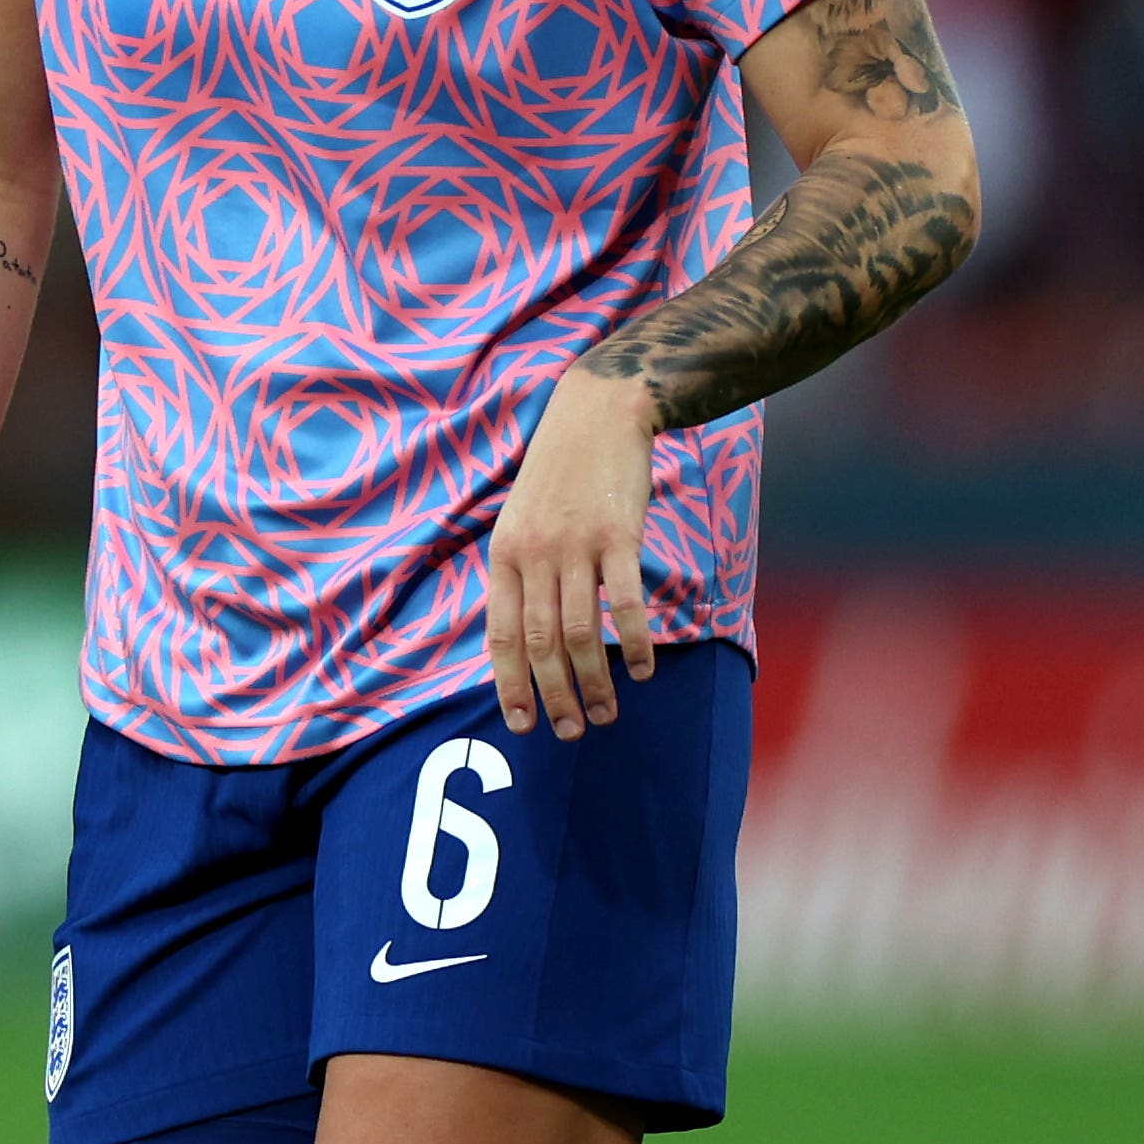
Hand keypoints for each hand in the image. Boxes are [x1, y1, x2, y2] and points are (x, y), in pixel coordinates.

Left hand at [488, 368, 657, 740]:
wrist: (597, 411)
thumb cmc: (560, 472)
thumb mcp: (519, 518)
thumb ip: (519, 573)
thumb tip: (521, 639)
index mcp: (504, 555)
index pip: (500, 637)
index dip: (511, 686)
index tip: (523, 725)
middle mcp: (535, 554)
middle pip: (541, 643)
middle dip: (554, 697)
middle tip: (572, 732)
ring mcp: (577, 544)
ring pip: (583, 631)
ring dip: (595, 681)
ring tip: (608, 712)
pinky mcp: (619, 534)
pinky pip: (627, 602)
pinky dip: (636, 641)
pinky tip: (644, 670)